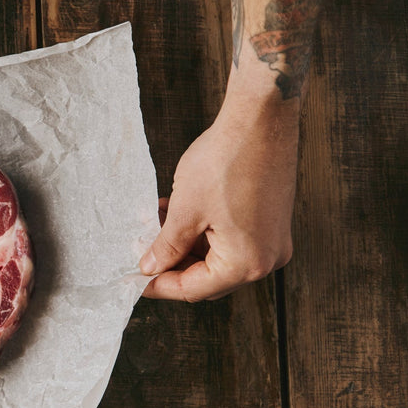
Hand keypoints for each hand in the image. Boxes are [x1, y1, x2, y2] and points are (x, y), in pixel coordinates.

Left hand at [140, 93, 299, 300]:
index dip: (159, 285)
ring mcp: (273, 241)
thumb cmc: (226, 161)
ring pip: (218, 258)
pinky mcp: (271, 222)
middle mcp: (267, 259)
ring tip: (155, 226)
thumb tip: (150, 268)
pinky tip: (176, 215)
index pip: (194, 289)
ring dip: (185, 247)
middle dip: (173, 265)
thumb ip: (167, 246)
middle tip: (142, 253)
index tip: (134, 281)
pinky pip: (231, 240)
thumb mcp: (186, 210)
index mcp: (246, 263)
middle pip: (209, 278)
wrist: (261, 119)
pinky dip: (203, 233)